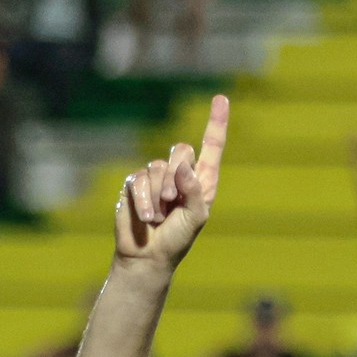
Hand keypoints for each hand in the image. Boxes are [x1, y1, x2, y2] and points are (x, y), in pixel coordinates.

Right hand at [116, 94, 228, 272]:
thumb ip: (195, 192)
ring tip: (158, 216)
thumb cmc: (176, 241)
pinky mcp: (135, 184)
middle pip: (181, 149)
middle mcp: (180, 175)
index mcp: (201, 182)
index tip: (221, 99)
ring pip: (157, 166)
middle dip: (176, 175)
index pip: (211, 147)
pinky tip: (146, 217)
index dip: (216, 123)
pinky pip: (139, 179)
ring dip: (158, 195)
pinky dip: (144, 200)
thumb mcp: (195, 219)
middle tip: (171, 201)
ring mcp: (156, 178)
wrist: (148, 257)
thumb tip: (184, 167)